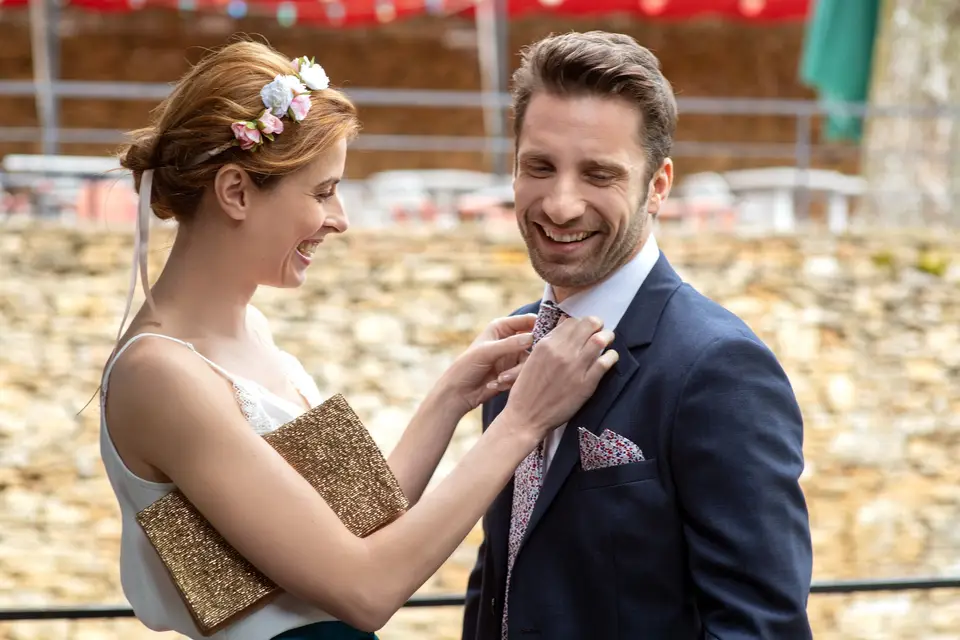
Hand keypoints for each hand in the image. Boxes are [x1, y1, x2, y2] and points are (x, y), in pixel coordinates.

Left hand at [443, 314, 537, 415]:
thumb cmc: (466, 367)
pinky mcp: (513, 373)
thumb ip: (510, 344)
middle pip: (534, 342)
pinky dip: (511, 380)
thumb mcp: (487, 352)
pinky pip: (523, 375)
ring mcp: (512, 357)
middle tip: (531, 364)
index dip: (540, 325)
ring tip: (501, 379)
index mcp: (502, 327)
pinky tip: (495, 383)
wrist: (458, 393)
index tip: (547, 338)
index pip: (528, 321)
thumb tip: (532, 338)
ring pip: (530, 361)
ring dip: (516, 372)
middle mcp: (510, 340)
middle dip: (529, 355)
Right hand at [500, 316, 616, 440]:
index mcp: (546, 344)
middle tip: (600, 330)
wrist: (526, 417)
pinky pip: (605, 362)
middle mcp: (561, 352)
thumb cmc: (526, 390)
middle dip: (597, 324)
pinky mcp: (586, 384)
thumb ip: (548, 342)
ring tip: (608, 340)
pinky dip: (611, 356)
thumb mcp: (532, 359)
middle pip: (588, 325)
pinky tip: (610, 358)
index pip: (572, 321)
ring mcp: (575, 367)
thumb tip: (564, 324)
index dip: (582, 322)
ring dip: (607, 337)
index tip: (586, 328)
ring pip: (600, 340)